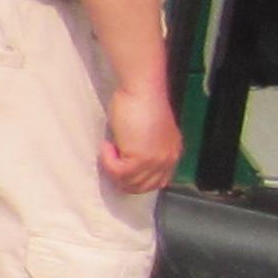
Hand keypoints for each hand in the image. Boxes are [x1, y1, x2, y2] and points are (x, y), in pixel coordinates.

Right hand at [102, 78, 181, 194]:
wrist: (142, 90)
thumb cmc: (141, 101)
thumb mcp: (149, 130)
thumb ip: (146, 146)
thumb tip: (127, 156)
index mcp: (172, 153)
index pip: (158, 182)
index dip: (138, 181)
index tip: (121, 171)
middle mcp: (167, 160)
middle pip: (144, 187)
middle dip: (124, 181)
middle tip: (109, 165)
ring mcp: (155, 161)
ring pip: (129, 183)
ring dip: (113, 168)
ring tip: (108, 149)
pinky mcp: (140, 159)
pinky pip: (117, 172)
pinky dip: (107, 161)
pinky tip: (106, 145)